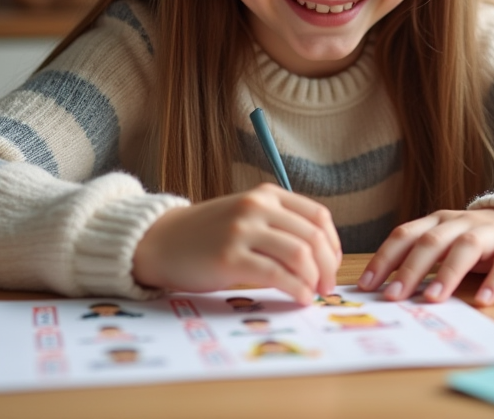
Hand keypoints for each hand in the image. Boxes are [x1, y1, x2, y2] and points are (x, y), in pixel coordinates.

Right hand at [132, 183, 341, 304]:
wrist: (160, 242)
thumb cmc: (207, 235)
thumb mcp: (246, 217)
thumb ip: (279, 226)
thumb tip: (320, 257)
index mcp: (265, 194)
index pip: (318, 216)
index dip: (333, 244)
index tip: (332, 265)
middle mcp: (256, 207)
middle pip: (313, 237)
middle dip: (328, 266)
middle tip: (327, 287)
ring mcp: (242, 230)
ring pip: (299, 255)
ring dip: (315, 280)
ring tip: (313, 294)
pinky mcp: (229, 257)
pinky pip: (276, 275)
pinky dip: (295, 289)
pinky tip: (299, 298)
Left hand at [357, 209, 493, 306]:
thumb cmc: (479, 244)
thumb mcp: (447, 245)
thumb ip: (422, 261)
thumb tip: (386, 291)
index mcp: (438, 222)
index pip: (405, 235)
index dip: (384, 259)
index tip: (367, 286)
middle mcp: (461, 223)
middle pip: (432, 241)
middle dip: (410, 269)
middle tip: (394, 295)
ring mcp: (491, 232)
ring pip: (466, 247)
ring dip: (447, 273)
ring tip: (433, 298)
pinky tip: (484, 301)